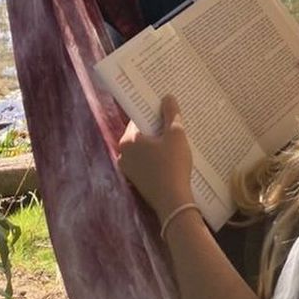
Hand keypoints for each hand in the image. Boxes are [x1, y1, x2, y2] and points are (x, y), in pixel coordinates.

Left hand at [118, 95, 193, 222]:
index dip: (153, 112)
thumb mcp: (176, 134)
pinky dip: (155, 157)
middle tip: (172, 122)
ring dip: (155, 143)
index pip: (138, 118)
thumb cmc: (173, 164)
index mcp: (128, 140)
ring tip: (174, 138)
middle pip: (140, 133)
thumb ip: (171, 114)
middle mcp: (123, 154)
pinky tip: (170, 156)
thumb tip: (167, 97)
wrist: (173, 201)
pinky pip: (145, 161)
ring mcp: (128, 169)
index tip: (165, 109)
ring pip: (143, 148)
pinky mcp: (136, 181)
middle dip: (155, 128)